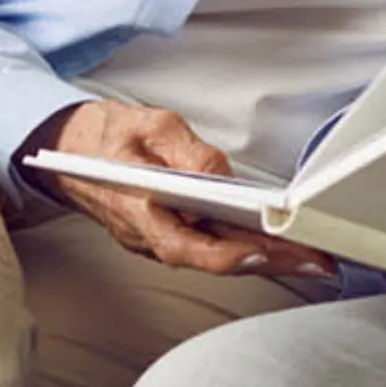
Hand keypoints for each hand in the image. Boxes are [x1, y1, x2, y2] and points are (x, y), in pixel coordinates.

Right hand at [21, 101, 334, 279]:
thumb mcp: (147, 125)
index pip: (187, 246)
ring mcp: (160, 240)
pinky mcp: (171, 235)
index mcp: (139, 211)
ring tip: (312, 254)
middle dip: (270, 261)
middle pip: (216, 258)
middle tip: (317, 260)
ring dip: (265, 258)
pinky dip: (247, 247)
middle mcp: (151, 236)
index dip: (229, 255)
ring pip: (217, 256)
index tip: (265, 250)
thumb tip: (222, 175)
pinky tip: (281, 244)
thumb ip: (187, 150)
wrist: (68, 151)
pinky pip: (212, 247)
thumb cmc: (105, 137)